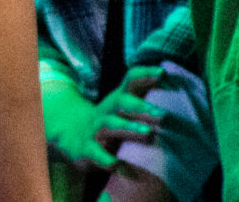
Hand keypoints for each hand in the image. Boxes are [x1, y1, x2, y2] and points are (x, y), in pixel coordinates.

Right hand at [42, 66, 167, 170]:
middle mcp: (106, 111)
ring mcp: (94, 129)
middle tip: (162, 113)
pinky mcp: (86, 147)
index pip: (129, 80)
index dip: (144, 74)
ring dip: (129, 127)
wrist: (69, 134)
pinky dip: (107, 159)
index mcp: (117, 100)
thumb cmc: (108, 122)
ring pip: (110, 125)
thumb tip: (169, 86)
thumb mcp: (122, 108)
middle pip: (121, 102)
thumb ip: (142, 99)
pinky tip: (117, 165)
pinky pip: (96, 153)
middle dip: (141, 106)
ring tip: (149, 133)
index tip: (162, 72)